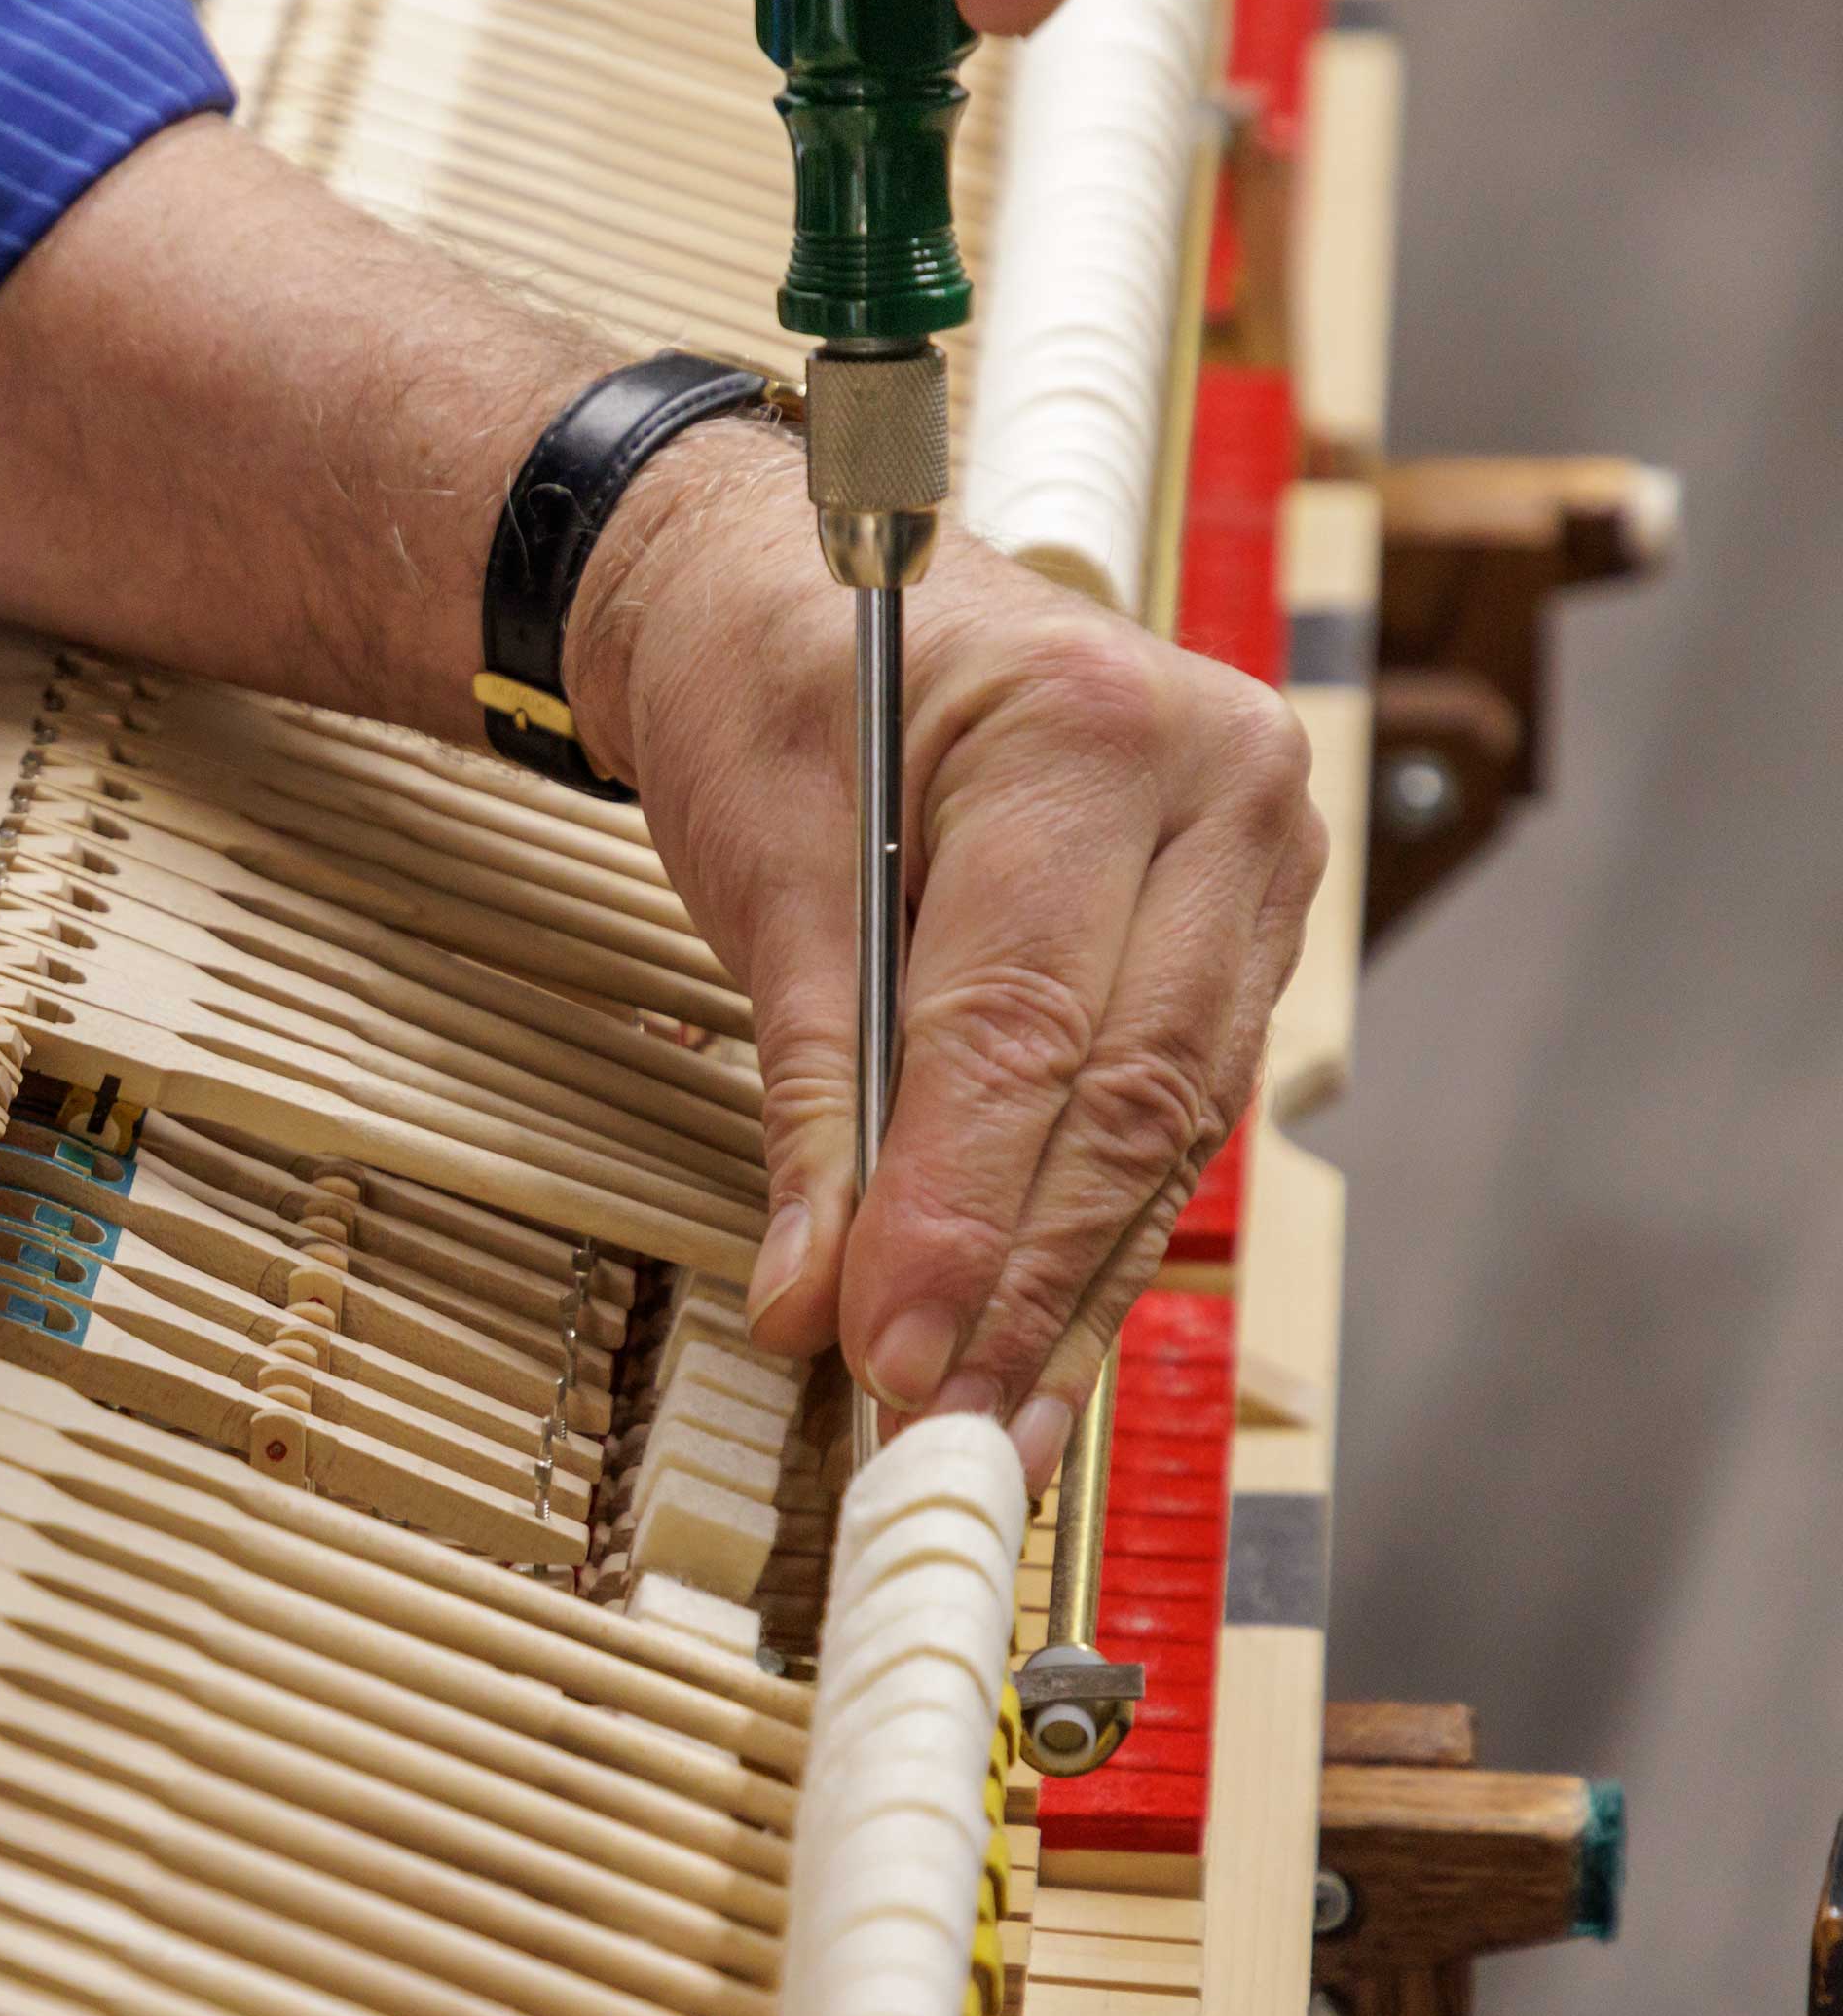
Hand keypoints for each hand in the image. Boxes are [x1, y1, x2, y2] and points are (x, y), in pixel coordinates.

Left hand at [567, 421, 1324, 1481]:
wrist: (809, 584)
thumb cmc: (776, 683)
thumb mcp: (761, 864)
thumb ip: (807, 1089)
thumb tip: (814, 1296)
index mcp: (1096, 732)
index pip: (1030, 1023)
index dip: (962, 1210)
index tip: (888, 1349)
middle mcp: (1222, 790)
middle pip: (1128, 1095)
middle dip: (1024, 1283)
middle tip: (935, 1426)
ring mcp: (1254, 863)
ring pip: (1166, 1131)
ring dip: (1070, 1297)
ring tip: (984, 1431)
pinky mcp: (1235, 938)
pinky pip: (1166, 1118)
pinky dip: (1091, 1239)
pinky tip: (1038, 1352)